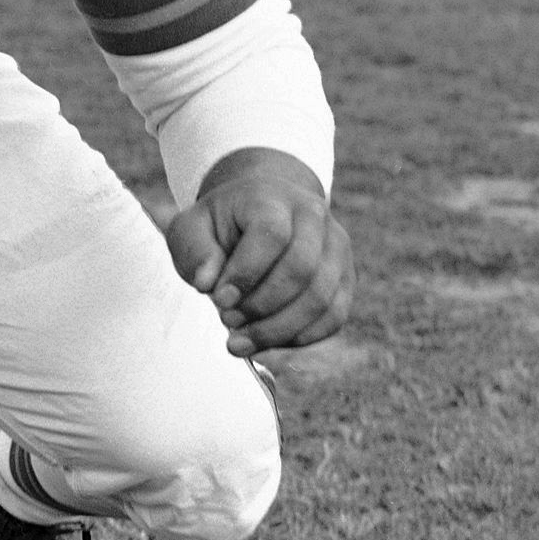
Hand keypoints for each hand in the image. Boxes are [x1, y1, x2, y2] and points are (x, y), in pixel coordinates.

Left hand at [166, 147, 351, 356]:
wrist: (260, 216)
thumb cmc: (222, 227)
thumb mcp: (192, 229)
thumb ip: (194, 252)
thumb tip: (207, 283)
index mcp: (273, 198)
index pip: (271, 235)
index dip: (245, 273)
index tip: (218, 299)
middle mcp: (314, 217)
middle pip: (302, 268)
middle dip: (261, 306)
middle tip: (227, 321)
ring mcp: (336, 247)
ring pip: (321, 298)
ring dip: (278, 329)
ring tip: (240, 340)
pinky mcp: (346, 278)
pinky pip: (334, 317)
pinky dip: (300, 337)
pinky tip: (266, 342)